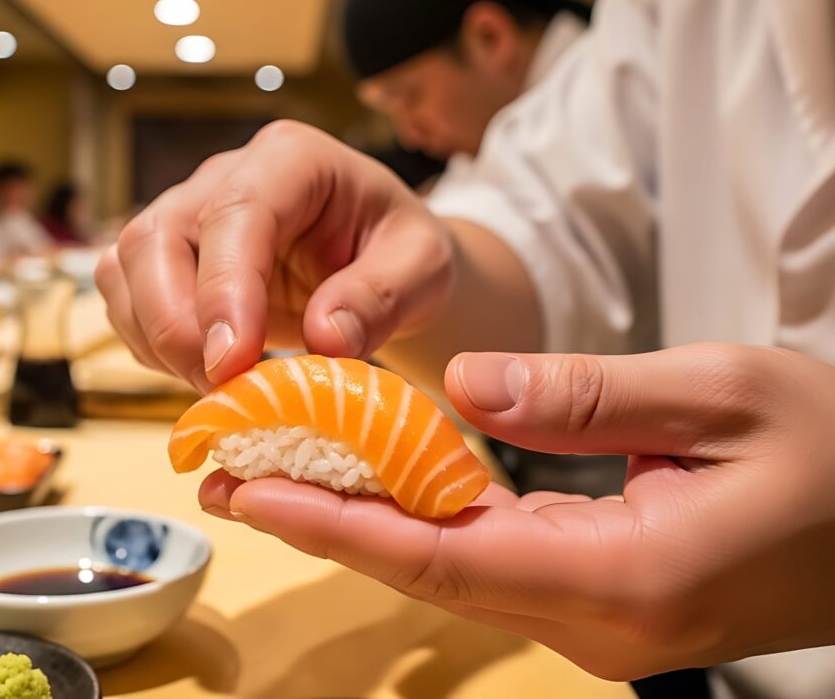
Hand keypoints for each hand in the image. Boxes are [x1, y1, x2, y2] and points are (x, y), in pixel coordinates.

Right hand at [96, 121, 455, 392]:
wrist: (382, 262)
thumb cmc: (402, 255)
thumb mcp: (423, 269)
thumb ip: (382, 297)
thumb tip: (324, 337)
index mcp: (292, 160)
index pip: (235, 212)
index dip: (224, 289)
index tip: (232, 362)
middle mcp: (225, 176)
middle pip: (155, 236)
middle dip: (174, 324)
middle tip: (221, 389)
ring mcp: (188, 212)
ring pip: (125, 266)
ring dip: (156, 339)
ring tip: (219, 387)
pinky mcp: (168, 256)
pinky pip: (127, 298)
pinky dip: (151, 345)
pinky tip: (202, 370)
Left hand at [200, 343, 834, 678]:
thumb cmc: (833, 452)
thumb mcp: (723, 395)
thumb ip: (589, 393)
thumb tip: (469, 384)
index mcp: (626, 576)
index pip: (445, 555)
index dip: (339, 521)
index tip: (251, 488)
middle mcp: (599, 620)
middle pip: (431, 569)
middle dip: (325, 521)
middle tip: (230, 473)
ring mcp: (600, 621)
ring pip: (454, 568)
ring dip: (365, 520)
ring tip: (277, 471)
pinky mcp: (602, 599)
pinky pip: (493, 560)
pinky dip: (424, 521)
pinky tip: (378, 481)